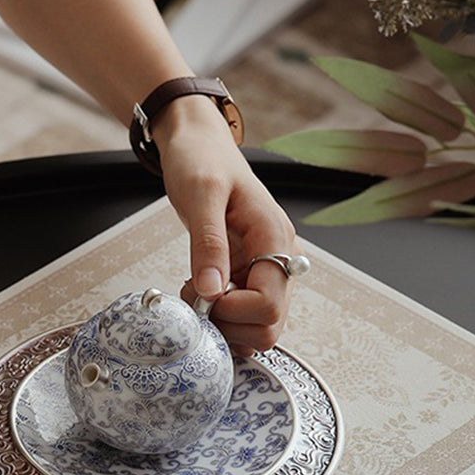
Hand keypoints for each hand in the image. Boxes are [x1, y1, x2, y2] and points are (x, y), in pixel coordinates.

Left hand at [153, 96, 300, 355]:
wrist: (198, 146)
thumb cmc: (200, 162)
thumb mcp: (200, 195)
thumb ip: (207, 244)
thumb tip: (211, 291)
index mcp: (275, 238)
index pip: (268, 305)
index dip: (230, 311)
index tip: (200, 292)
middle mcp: (280, 260)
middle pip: (269, 326)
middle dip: (227, 324)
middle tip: (194, 297)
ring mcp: (267, 271)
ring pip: (259, 328)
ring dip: (223, 326)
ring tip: (195, 293)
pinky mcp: (251, 277)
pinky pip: (246, 318)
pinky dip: (223, 320)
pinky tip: (201, 295)